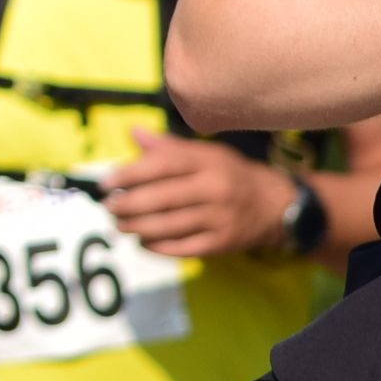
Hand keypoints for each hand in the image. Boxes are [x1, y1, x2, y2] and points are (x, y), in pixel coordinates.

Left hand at [106, 129, 296, 257]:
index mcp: (206, 162)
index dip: (129, 175)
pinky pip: (183, 248)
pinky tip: (142, 242)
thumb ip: (168, 147)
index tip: (105, 184)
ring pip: (169, 226)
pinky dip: (158, 247)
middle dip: (128, 205)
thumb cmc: (228, 174)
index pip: (162, 166)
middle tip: (108, 208)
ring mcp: (220, 218)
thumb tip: (133, 132)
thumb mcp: (205, 153)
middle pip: (162, 199)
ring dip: (137, 227)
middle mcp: (214, 189)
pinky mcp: (222, 243)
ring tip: (119, 226)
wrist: (275, 204)